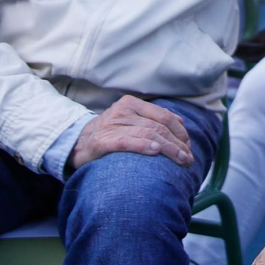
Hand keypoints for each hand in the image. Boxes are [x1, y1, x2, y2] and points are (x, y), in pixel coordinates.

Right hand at [68, 95, 194, 171]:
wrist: (75, 145)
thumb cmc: (108, 135)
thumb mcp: (129, 121)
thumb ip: (151, 119)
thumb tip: (181, 123)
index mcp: (131, 104)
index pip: (164, 116)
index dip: (180, 132)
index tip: (189, 147)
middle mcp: (123, 111)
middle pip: (159, 127)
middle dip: (178, 144)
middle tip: (189, 159)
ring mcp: (112, 125)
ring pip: (149, 134)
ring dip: (169, 149)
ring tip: (181, 161)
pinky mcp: (102, 141)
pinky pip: (127, 142)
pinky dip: (144, 146)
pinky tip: (156, 152)